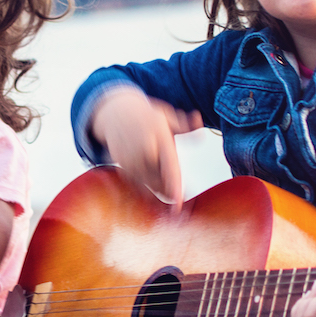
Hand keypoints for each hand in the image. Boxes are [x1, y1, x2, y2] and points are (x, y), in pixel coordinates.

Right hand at [90, 87, 203, 205]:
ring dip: (159, 191)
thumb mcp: (168, 117)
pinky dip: (145, 188)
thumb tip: (200, 125)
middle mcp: (143, 149)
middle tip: (178, 197)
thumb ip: (186, 125)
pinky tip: (153, 186)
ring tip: (168, 192)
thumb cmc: (145, 116)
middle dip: (169, 191)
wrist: (115, 112)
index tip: (179, 204)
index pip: (169, 166)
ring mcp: (130, 158)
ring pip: (147, 185)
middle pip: (159, 181)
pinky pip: (135, 183)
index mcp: (159, 137)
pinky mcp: (121, 165)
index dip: (174, 187)